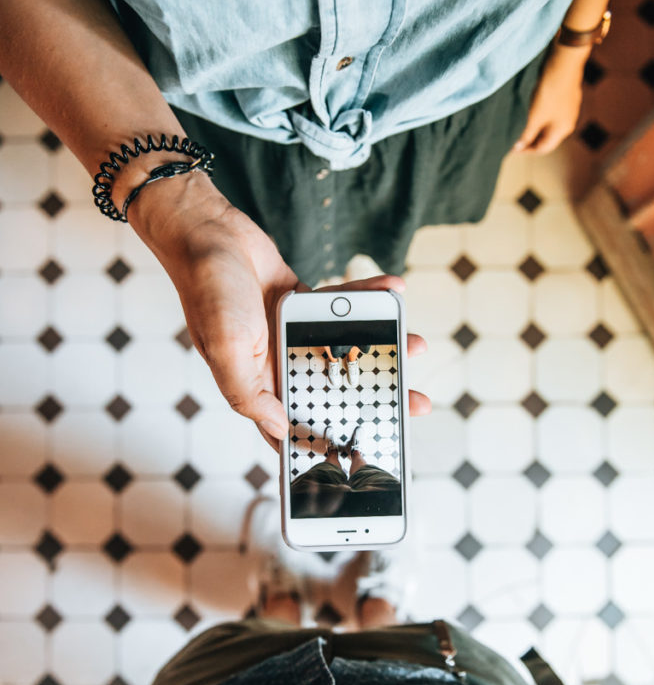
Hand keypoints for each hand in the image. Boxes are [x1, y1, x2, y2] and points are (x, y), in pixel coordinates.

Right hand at [127, 171, 430, 447]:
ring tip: (416, 345)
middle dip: (374, 396)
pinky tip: (393, 291)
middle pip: (334, 389)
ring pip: (345, 347)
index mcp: (257, 383)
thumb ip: (250, 394)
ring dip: (382, 345)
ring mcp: (292, 332)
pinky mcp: (303, 303)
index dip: (326, 442)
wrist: (206, 233)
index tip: (365, 452)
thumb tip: (281, 428)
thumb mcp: (226, 350)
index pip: (295, 425)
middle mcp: (277, 362)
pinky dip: (367, 298)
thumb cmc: (207, 290)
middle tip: (413, 403)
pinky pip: (342, 305)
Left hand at [513, 43, 586, 154]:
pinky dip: (541, 116)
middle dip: (531, 139)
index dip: (527, 150)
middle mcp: (568, 122)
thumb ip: (527, 134)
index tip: (512, 148)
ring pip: (549, 124)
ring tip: (520, 125)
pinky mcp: (566, 97)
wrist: (563, 63)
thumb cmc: (549, 93)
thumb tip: (519, 147)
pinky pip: (552, 113)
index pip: (543, 148)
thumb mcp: (534, 117)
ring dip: (535, 127)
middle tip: (514, 137)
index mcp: (562, 131)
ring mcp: (568, 109)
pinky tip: (531, 110)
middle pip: (547, 137)